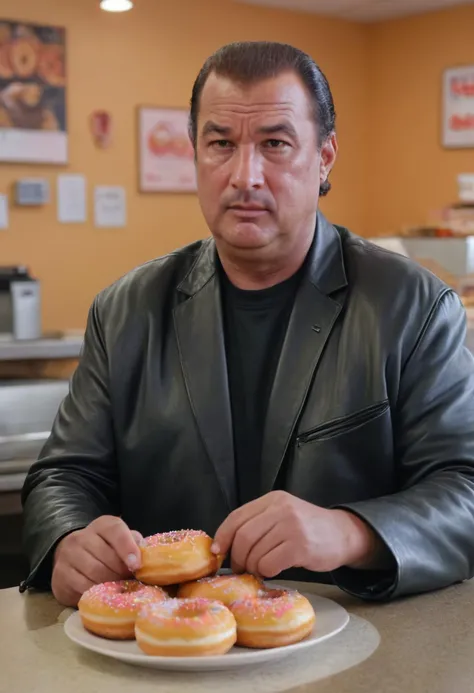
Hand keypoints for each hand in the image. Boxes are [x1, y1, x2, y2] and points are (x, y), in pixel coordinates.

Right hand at [51, 515, 142, 606]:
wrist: (72, 555)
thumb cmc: (106, 549)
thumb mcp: (121, 540)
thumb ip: (134, 544)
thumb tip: (149, 557)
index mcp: (102, 525)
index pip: (116, 531)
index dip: (128, 548)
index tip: (137, 565)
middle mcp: (81, 537)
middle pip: (106, 558)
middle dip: (122, 573)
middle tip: (130, 582)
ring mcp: (68, 556)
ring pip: (95, 574)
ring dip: (111, 584)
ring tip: (119, 588)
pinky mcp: (60, 575)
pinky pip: (82, 588)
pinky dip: (96, 594)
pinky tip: (103, 594)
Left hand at [211, 491, 378, 577]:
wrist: (343, 534)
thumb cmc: (308, 529)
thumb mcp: (283, 515)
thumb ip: (259, 523)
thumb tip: (225, 545)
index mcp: (273, 499)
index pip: (236, 517)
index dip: (223, 536)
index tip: (217, 552)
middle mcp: (281, 509)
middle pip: (243, 537)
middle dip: (237, 557)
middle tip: (241, 568)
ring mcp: (292, 526)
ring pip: (254, 553)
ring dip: (253, 567)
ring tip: (261, 569)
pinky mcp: (300, 546)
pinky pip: (269, 564)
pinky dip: (267, 571)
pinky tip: (275, 570)